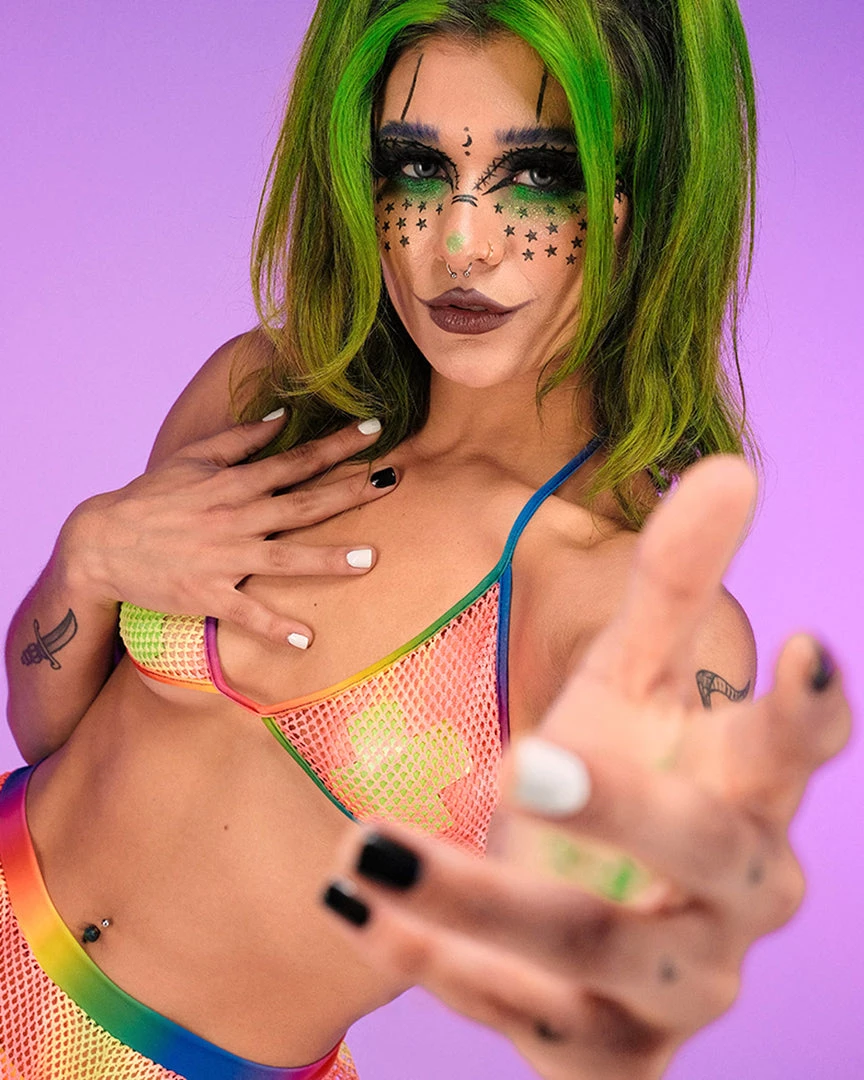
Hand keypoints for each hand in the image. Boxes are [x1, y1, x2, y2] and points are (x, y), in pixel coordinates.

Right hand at [61, 413, 398, 645]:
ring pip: (284, 559)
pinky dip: (274, 628)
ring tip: (369, 559)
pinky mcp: (207, 595)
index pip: (295, 461)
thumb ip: (240, 438)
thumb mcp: (193, 457)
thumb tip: (283, 416)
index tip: (375, 433)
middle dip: (349, 492)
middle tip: (392, 482)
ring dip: (327, 559)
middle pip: (302, 504)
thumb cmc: (151, 497)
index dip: (336, 446)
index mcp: (234, 484)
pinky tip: (305, 639)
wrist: (100, 542)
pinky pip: (246, 614)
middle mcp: (236, 519)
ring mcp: (223, 559)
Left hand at [318, 456, 850, 1078]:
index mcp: (749, 788)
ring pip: (599, 952)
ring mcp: (676, 980)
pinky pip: (528, 1019)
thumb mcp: (630, 683)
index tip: (802, 639)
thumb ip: (673, 587)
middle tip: (525, 758)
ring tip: (365, 847)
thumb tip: (729, 465)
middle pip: (713, 855)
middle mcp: (737, 892)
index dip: (809, 707)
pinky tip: (353, 908)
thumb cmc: (620, 778)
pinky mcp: (608, 1046)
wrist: (588, 916)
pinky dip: (439, 966)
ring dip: (482, 902)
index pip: (800, 751)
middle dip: (626, 809)